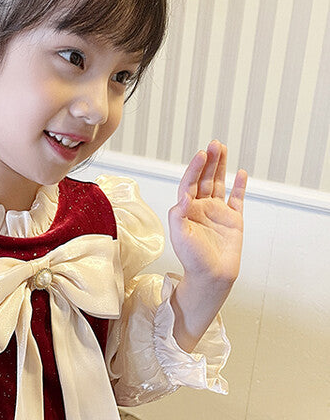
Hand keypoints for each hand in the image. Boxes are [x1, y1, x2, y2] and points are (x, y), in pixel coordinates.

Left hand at [168, 140, 246, 286]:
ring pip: (219, 183)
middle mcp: (201, 207)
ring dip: (220, 167)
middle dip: (208, 161)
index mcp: (186, 209)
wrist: (211, 276)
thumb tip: (183, 197)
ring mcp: (217, 212)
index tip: (200, 155)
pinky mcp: (233, 219)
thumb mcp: (179, 235)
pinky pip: (237, 198)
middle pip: (204, 178)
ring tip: (222, 148)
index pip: (189, 183)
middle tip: (214, 144)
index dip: (194, 168)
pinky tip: (240, 173)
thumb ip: (179, 214)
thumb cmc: (192, 258)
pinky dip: (239, 186)